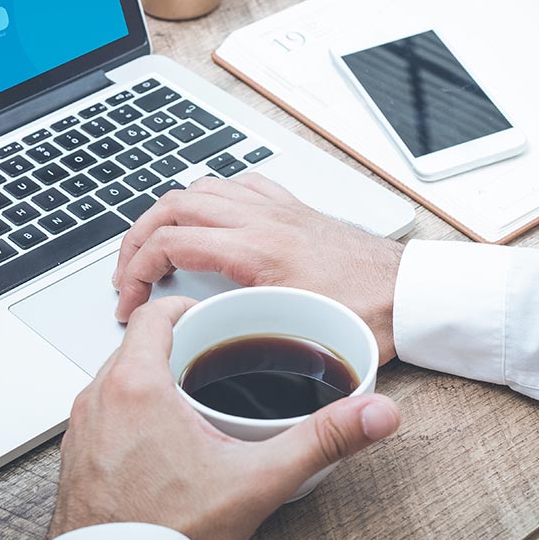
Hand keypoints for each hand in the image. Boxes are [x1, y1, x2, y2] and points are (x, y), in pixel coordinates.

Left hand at [48, 296, 400, 539]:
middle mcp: (99, 398)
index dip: (184, 309)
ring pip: (113, 377)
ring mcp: (81, 427)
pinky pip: (100, 412)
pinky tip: (156, 441)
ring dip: (145, 379)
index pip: (153, 314)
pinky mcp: (74, 455)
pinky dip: (124, 412)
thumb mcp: (258, 480)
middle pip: (134, 344)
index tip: (207, 319)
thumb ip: (320, 440)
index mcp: (137, 385)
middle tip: (208, 359)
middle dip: (172, 346)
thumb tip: (372, 413)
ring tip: (186, 400)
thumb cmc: (170, 531)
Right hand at [113, 174, 404, 362]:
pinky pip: (237, 183)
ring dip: (167, 214)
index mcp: (257, 250)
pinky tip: (207, 220)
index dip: (137, 272)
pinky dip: (210, 197)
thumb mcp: (299, 338)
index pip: (171, 242)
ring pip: (200, 187)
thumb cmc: (369, 314)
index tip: (130, 302)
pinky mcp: (290, 208)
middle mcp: (261, 219)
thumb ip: (248, 339)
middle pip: (173, 206)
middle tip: (127, 275)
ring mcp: (275, 208)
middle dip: (137, 239)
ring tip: (154, 246)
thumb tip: (207, 356)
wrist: (411, 292)